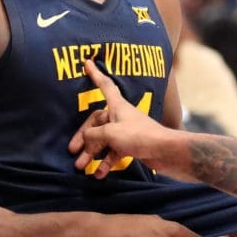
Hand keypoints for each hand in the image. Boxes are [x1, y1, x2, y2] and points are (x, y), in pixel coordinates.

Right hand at [69, 58, 182, 177]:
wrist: (165, 151)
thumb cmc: (139, 135)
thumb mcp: (111, 133)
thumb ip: (94, 134)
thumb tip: (85, 138)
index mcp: (117, 106)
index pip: (104, 85)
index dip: (95, 74)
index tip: (87, 62)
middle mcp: (120, 116)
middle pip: (96, 123)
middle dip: (83, 138)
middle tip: (72, 151)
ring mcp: (125, 131)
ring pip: (103, 140)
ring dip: (91, 153)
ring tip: (80, 166)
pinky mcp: (131, 146)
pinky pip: (113, 152)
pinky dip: (105, 162)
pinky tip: (98, 174)